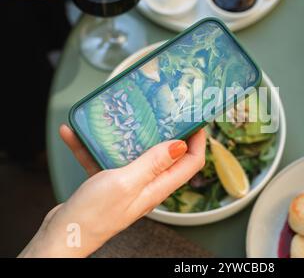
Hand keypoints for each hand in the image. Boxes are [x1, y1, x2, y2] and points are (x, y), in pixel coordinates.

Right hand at [19, 125, 205, 257]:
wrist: (62, 236)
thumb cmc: (94, 215)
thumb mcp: (126, 183)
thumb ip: (152, 163)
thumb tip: (180, 146)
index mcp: (158, 187)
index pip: (191, 163)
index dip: (197, 141)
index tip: (194, 119)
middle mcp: (148, 186)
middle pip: (167, 156)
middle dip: (166, 132)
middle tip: (161, 111)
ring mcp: (129, 184)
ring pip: (134, 154)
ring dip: (123, 136)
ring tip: (115, 118)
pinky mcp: (109, 184)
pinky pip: (105, 159)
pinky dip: (92, 148)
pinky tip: (75, 135)